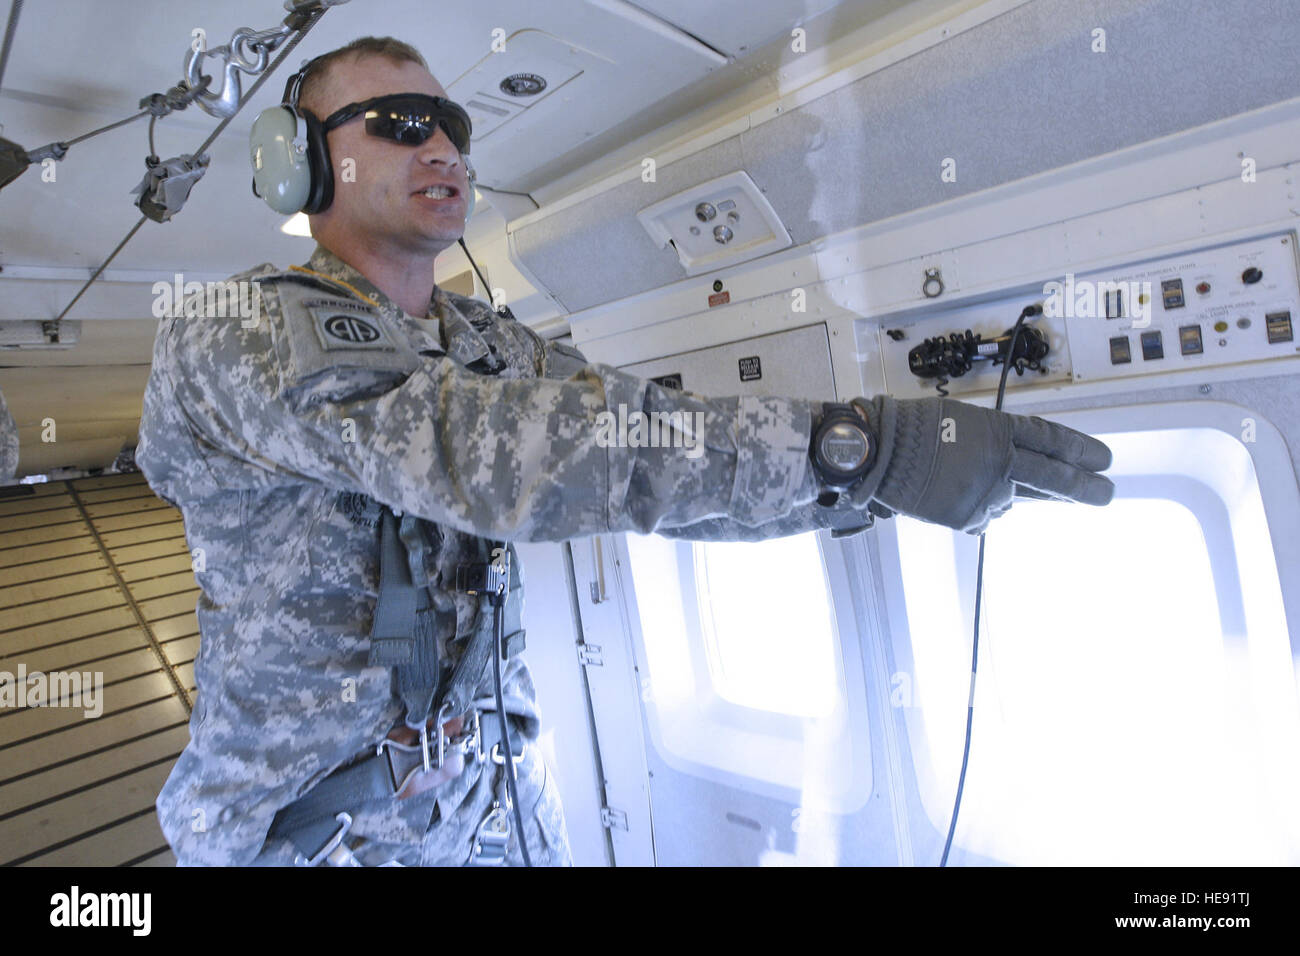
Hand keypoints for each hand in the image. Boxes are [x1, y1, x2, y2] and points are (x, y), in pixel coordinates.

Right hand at [845, 395, 1113, 532]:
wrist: (879, 454)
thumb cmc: (915, 430)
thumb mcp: (964, 420)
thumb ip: (996, 442)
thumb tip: (1018, 468)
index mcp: (1001, 431)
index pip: (1054, 441)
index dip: (1082, 450)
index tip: (1104, 460)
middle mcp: (1003, 463)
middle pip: (1056, 478)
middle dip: (1086, 487)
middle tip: (1107, 493)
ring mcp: (988, 493)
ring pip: (1010, 500)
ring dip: (999, 493)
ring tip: (964, 481)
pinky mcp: (969, 517)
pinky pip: (981, 517)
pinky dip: (971, 509)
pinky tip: (950, 495)